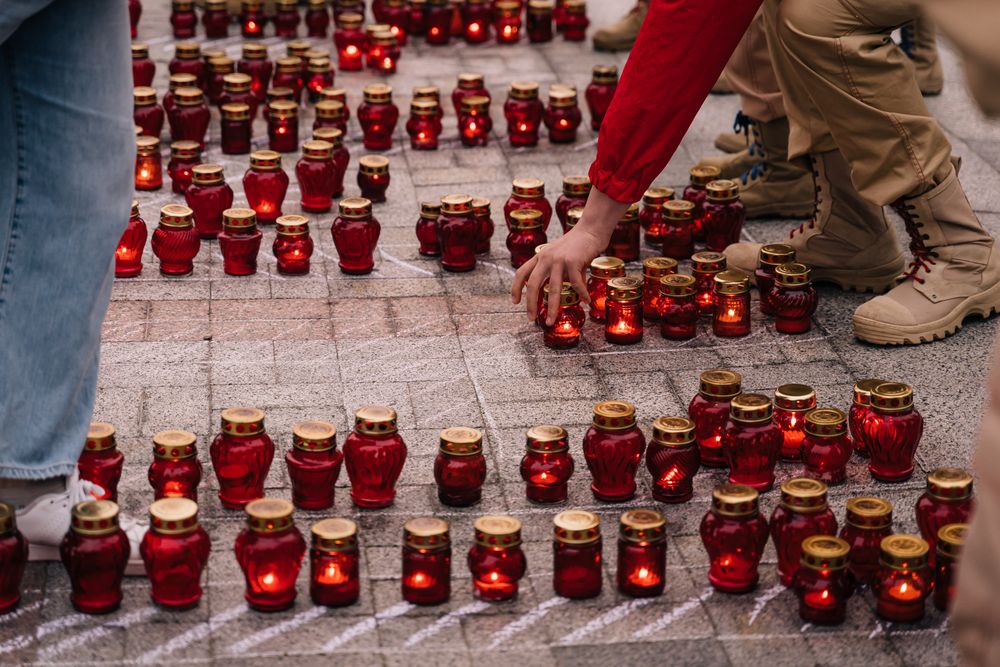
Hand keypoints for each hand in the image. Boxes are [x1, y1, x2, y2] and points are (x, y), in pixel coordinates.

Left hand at [511, 188, 629, 324]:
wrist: (591, 229)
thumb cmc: (577, 245)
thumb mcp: (560, 257)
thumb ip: (557, 274)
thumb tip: (560, 293)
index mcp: (540, 257)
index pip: (521, 272)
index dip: (515, 288)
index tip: (515, 302)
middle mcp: (546, 258)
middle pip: (533, 284)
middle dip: (530, 304)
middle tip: (530, 318)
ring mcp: (559, 260)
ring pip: (553, 289)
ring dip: (552, 308)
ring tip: (551, 321)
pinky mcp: (574, 261)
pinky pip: (576, 283)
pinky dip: (582, 294)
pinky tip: (587, 301)